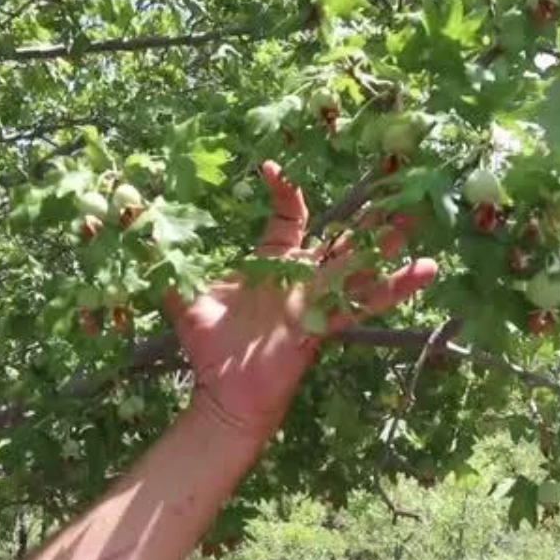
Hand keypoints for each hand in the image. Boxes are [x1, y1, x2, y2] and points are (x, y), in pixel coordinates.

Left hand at [165, 161, 437, 437]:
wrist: (223, 392)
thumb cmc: (209, 346)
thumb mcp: (183, 297)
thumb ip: (166, 264)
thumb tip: (132, 231)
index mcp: (272, 261)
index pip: (288, 216)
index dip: (284, 190)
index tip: (270, 167)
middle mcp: (300, 276)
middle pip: (340, 236)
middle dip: (365, 212)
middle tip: (395, 180)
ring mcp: (316, 298)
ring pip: (359, 261)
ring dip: (388, 240)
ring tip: (417, 214)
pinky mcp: (326, 321)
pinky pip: (364, 302)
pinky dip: (396, 287)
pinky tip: (427, 269)